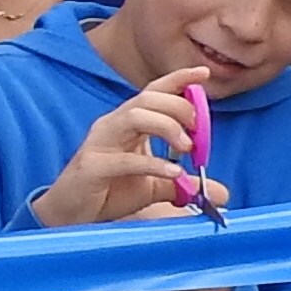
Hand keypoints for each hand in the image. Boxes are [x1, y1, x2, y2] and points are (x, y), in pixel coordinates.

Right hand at [36, 70, 217, 231]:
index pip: (153, 92)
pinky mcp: (92, 167)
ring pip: (134, 116)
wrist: (69, 216)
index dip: (177, 80)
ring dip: (167, 126)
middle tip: (199, 129)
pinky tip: (173, 173)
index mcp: (126, 123)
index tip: (203, 74)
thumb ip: (183, 184)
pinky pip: (124, 159)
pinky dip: (153, 164)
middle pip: (147, 99)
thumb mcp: (152, 187)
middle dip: (179, 107)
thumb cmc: (108, 192)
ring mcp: (99, 144)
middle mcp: (112, 126)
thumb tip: (221, 192)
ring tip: (187, 147)